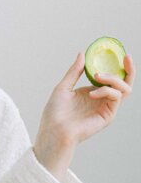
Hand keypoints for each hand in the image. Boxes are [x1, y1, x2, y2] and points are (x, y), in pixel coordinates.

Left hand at [34, 52, 135, 178]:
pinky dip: (106, 91)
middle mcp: (101, 99)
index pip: (110, 78)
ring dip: (113, 79)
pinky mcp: (108, 115)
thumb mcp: (63, 86)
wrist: (53, 129)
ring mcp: (106, 107)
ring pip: (124, 89)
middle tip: (126, 59)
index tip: (121, 54)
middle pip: (124, 83)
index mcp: (92, 91)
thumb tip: (82, 53)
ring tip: (97, 75)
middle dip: (128, 70)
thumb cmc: (55, 112)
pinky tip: (92, 93)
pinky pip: (115, 98)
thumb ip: (74, 71)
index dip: (118, 66)